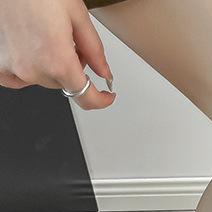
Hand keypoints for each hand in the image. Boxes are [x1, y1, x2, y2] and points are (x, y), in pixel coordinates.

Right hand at [0, 0, 114, 109]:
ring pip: (45, 80)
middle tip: (68, 42)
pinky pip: (17, 79)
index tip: (106, 96)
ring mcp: (15, 66)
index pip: (85, 97)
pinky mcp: (1, 60)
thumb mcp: (78, 15)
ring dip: (52, 67)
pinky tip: (32, 56)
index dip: (101, 100)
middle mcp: (35, 69)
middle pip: (65, 84)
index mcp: (58, 61)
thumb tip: (104, 73)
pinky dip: (28, 71)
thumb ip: (95, 51)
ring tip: (47, 37)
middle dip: (73, 69)